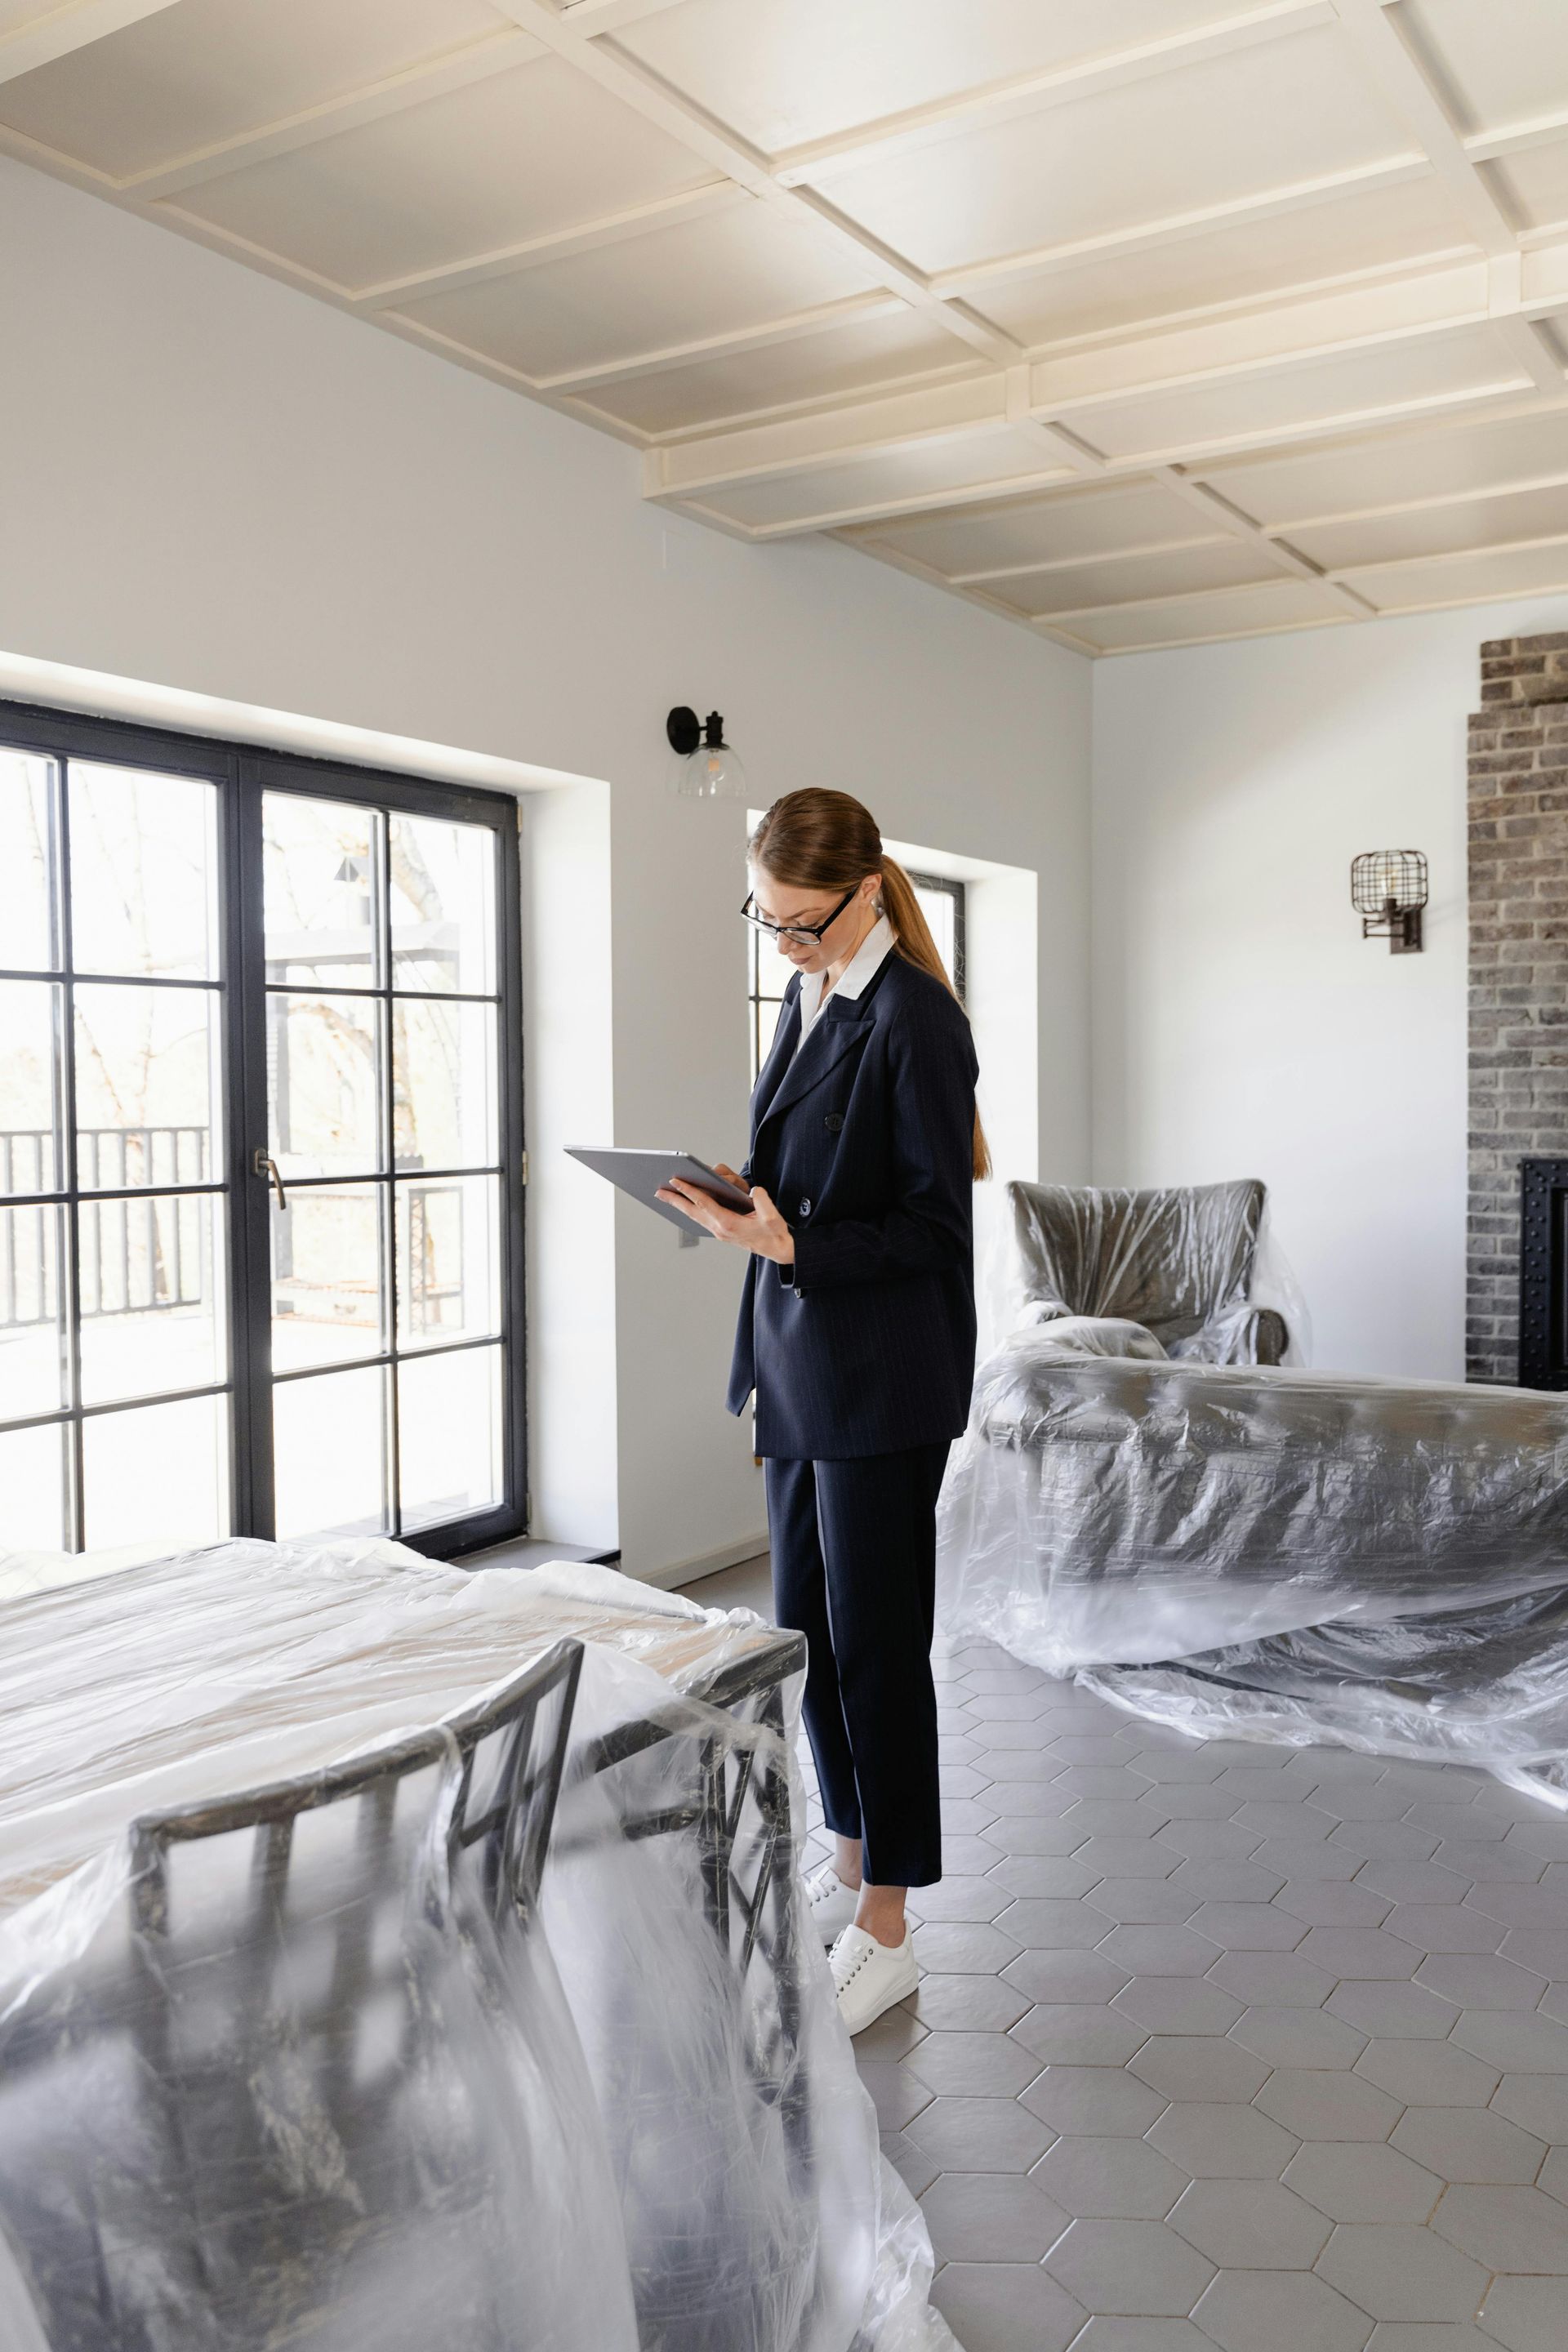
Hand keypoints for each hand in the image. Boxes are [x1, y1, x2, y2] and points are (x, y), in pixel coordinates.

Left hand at [657, 1166, 794, 1262]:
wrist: (778, 1249)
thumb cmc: (774, 1233)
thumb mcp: (772, 1216)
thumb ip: (762, 1201)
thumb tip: (753, 1190)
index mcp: (728, 1224)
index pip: (704, 1203)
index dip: (689, 1191)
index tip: (675, 1181)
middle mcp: (720, 1229)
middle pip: (692, 1211)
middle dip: (674, 1200)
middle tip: (658, 1191)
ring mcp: (719, 1232)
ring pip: (694, 1216)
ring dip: (679, 1205)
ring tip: (665, 1196)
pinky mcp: (721, 1231)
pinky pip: (701, 1219)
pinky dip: (690, 1210)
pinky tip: (684, 1204)